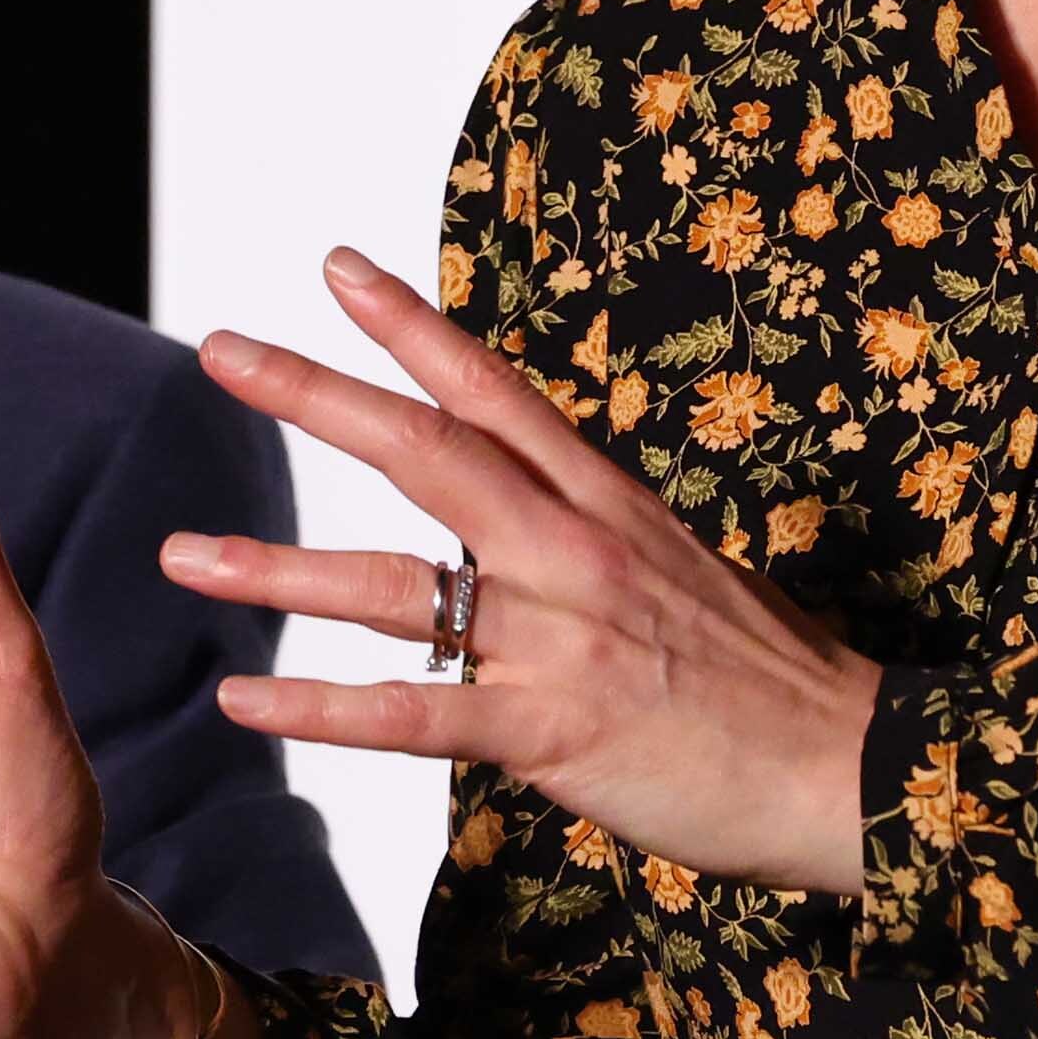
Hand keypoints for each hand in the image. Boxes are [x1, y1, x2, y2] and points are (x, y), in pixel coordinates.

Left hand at [168, 249, 882, 894]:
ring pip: (392, 584)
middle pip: (424, 451)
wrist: (856, 771)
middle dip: (315, 393)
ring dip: (275, 564)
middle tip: (222, 349)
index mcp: (606, 505)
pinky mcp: (552, 731)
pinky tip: (243, 697)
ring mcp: (559, 638)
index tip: (338, 268)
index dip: (412, 327)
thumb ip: (587, 547)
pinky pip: (412, 714)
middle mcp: (573, 550)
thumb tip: (517, 536)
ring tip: (181, 554)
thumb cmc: (769, 683)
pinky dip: (320, 706)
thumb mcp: (678, 575)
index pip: (494, 392)